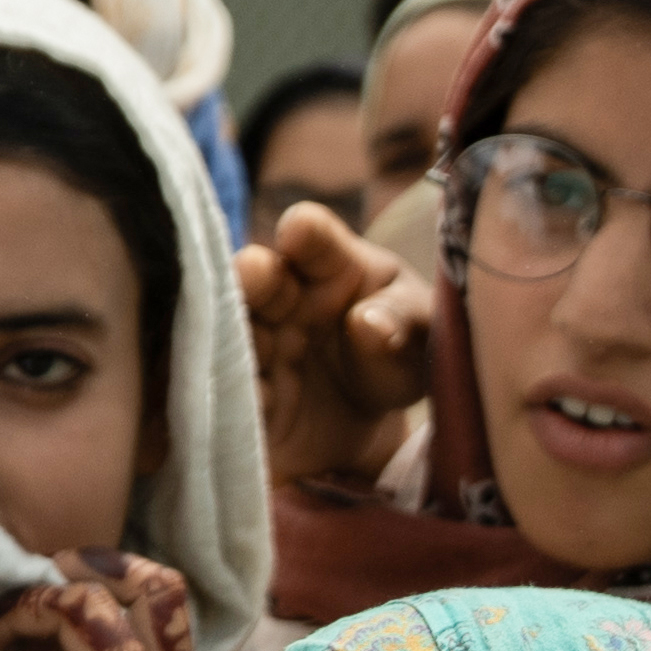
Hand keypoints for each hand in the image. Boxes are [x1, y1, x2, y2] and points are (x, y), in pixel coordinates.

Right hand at [235, 201, 436, 489]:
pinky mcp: (242, 397)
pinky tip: (235, 401)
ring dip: (232, 337)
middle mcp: (281, 299)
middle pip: (257, 279)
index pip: (315, 239)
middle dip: (252, 275)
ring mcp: (255, 346)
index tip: (300, 230)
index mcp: (330, 265)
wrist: (368, 419)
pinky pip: (228, 397)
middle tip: (253, 272)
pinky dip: (225, 398)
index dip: (306, 232)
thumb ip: (405, 322)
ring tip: (242, 344)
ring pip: (232, 336)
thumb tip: (369, 323)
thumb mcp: (424, 335)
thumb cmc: (400, 353)